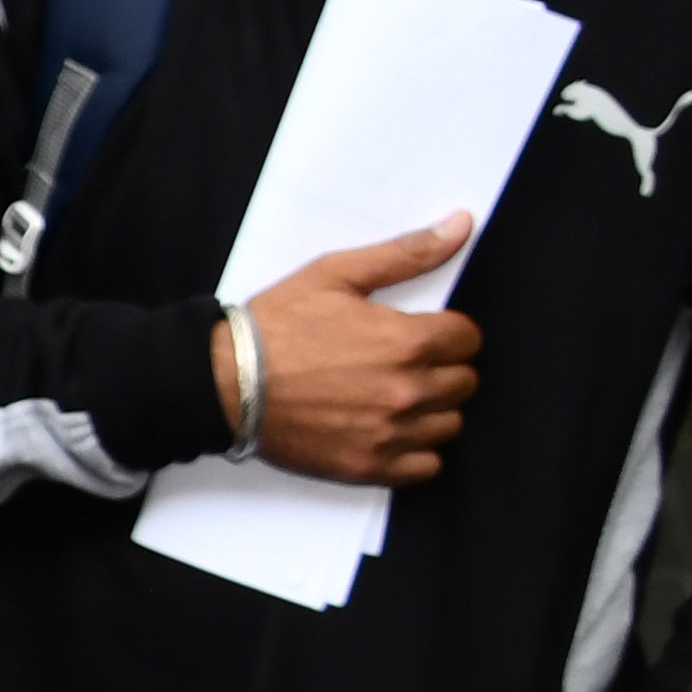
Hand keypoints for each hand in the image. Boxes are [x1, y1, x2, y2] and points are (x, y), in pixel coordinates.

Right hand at [232, 220, 479, 486]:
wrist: (222, 383)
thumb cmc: (276, 327)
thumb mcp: (337, 275)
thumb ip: (407, 253)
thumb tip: (461, 225)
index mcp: (407, 341)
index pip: (468, 339)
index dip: (446, 331)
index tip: (419, 333)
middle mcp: (407, 391)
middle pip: (464, 382)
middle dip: (442, 368)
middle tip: (403, 363)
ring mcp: (389, 434)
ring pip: (450, 425)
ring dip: (432, 410)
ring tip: (396, 397)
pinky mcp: (368, 466)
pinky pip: (426, 466)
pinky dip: (417, 451)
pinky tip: (390, 431)